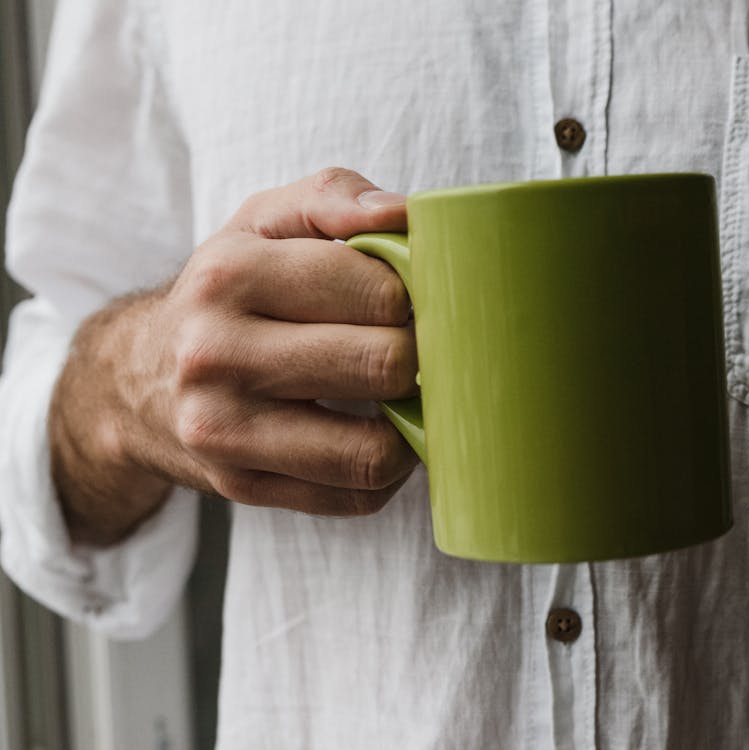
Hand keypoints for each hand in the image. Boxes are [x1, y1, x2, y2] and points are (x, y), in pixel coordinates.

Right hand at [50, 168, 419, 543]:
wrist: (138, 379)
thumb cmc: (228, 291)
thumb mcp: (263, 222)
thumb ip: (334, 199)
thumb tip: (404, 215)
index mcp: (230, 276)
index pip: (379, 291)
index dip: (420, 296)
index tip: (418, 299)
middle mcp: (216, 354)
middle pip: (385, 365)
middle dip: (422, 357)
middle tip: (421, 348)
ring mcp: (225, 430)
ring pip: (375, 451)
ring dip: (413, 427)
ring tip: (407, 397)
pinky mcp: (243, 486)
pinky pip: (356, 496)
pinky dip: (386, 472)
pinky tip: (376, 436)